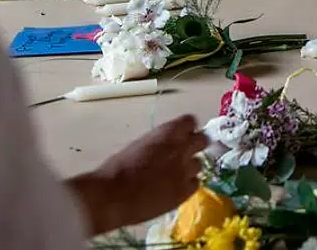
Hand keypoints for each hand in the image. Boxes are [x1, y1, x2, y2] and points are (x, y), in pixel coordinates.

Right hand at [68, 115, 207, 234]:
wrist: (114, 195)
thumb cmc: (118, 168)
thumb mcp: (140, 145)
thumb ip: (159, 143)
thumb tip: (165, 148)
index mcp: (169, 132)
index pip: (190, 122)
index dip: (186, 130)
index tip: (181, 135)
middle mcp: (183, 148)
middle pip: (203, 140)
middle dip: (195, 146)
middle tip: (184, 155)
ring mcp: (186, 170)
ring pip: (199, 164)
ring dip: (189, 168)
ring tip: (175, 176)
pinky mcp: (185, 192)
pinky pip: (195, 184)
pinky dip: (187, 186)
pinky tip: (174, 190)